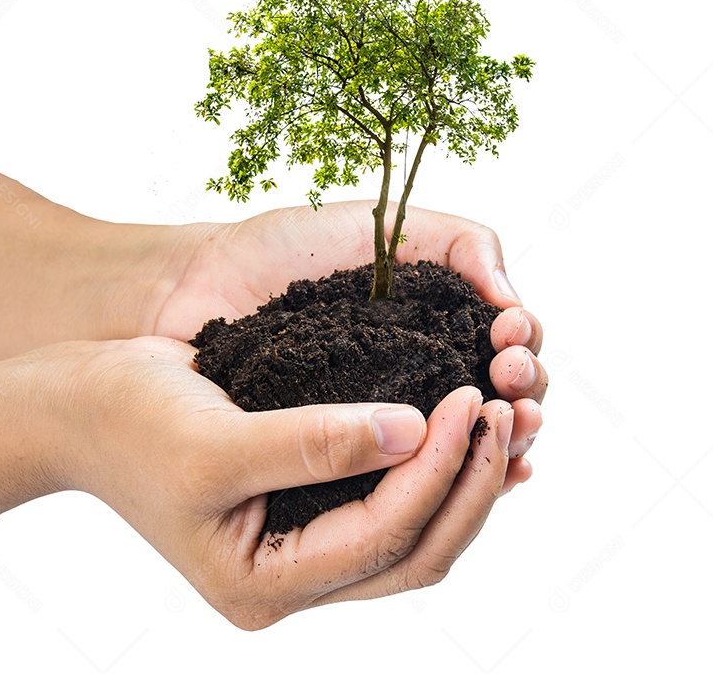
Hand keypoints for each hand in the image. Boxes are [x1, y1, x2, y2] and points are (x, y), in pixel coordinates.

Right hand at [47, 336, 520, 628]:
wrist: (79, 406)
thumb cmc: (127, 425)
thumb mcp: (214, 444)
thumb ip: (314, 443)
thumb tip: (417, 429)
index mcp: (264, 585)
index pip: (383, 538)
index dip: (437, 472)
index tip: (470, 400)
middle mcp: (295, 579)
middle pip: (418, 554)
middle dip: (470, 484)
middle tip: (504, 410)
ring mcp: (308, 547)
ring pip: (417, 536)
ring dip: (464, 479)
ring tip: (498, 412)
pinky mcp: (315, 506)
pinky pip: (397, 503)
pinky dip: (438, 471)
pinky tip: (467, 430)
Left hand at [149, 201, 547, 486]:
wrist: (188, 291)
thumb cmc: (282, 251)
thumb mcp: (386, 229)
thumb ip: (461, 245)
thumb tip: (512, 302)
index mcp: (440, 321)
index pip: (509, 345)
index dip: (524, 348)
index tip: (508, 341)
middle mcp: (424, 373)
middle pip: (502, 400)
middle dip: (522, 395)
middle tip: (512, 386)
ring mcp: (389, 421)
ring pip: (469, 446)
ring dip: (502, 443)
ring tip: (509, 429)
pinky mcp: (351, 465)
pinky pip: (415, 482)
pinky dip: (458, 482)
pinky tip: (486, 480)